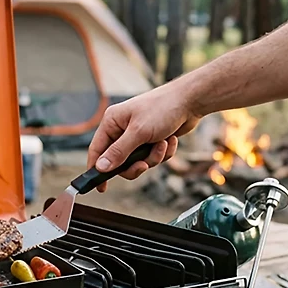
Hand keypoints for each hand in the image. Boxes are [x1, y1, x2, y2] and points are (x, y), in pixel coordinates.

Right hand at [87, 81, 201, 191]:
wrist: (190, 101)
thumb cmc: (163, 108)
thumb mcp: (139, 132)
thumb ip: (118, 152)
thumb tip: (101, 167)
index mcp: (112, 122)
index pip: (97, 150)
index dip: (96, 169)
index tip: (100, 187)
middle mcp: (121, 129)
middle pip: (119, 161)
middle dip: (135, 164)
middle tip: (144, 164)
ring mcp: (137, 135)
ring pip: (138, 161)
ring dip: (152, 157)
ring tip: (162, 144)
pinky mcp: (151, 140)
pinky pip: (152, 157)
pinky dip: (162, 153)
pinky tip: (170, 140)